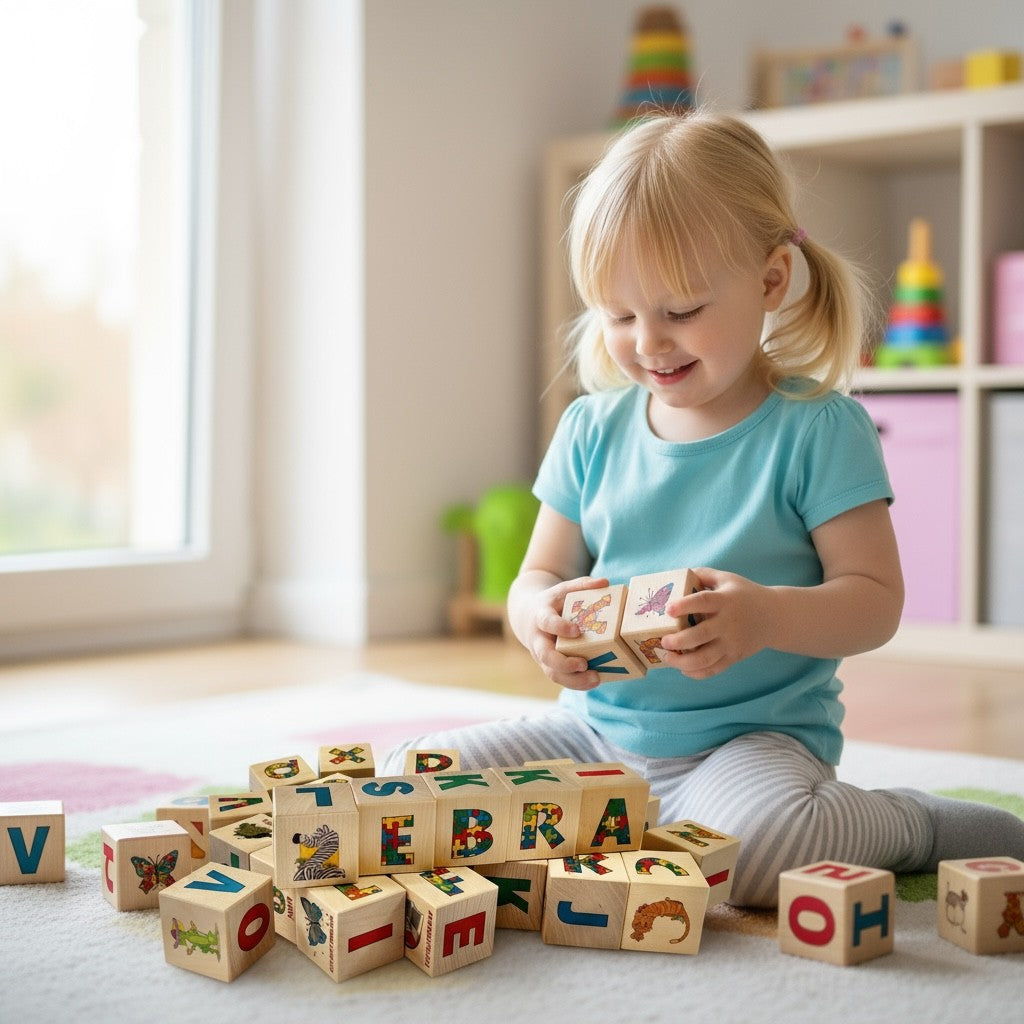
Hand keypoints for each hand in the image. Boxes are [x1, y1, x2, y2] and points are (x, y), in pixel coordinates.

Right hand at [517, 575, 609, 690]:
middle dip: (564, 663)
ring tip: (596, 679)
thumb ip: (582, 585)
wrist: (528, 617)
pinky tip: (594, 681)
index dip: (559, 627)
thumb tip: (605, 582)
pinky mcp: (549, 667)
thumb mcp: (563, 590)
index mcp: (540, 617)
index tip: (576, 631)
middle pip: (545, 656)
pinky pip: (561, 679)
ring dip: (573, 680)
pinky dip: (576, 683)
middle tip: (583, 664)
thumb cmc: (552, 603)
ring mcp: (542, 656)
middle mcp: (538, 640)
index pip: (546, 622)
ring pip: (552, 673)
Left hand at [658, 568, 771, 678]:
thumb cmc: (745, 594)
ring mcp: (732, 643)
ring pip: (706, 658)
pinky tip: (683, 669)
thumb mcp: (727, 579)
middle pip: (701, 635)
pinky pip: (714, 669)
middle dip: (679, 641)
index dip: (685, 605)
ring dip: (683, 662)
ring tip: (668, 657)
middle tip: (664, 641)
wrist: (774, 616)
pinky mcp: (735, 657)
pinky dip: (697, 673)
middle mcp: (728, 623)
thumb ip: (703, 575)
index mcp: (725, 601)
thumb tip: (678, 575)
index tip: (668, 609)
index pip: (704, 601)